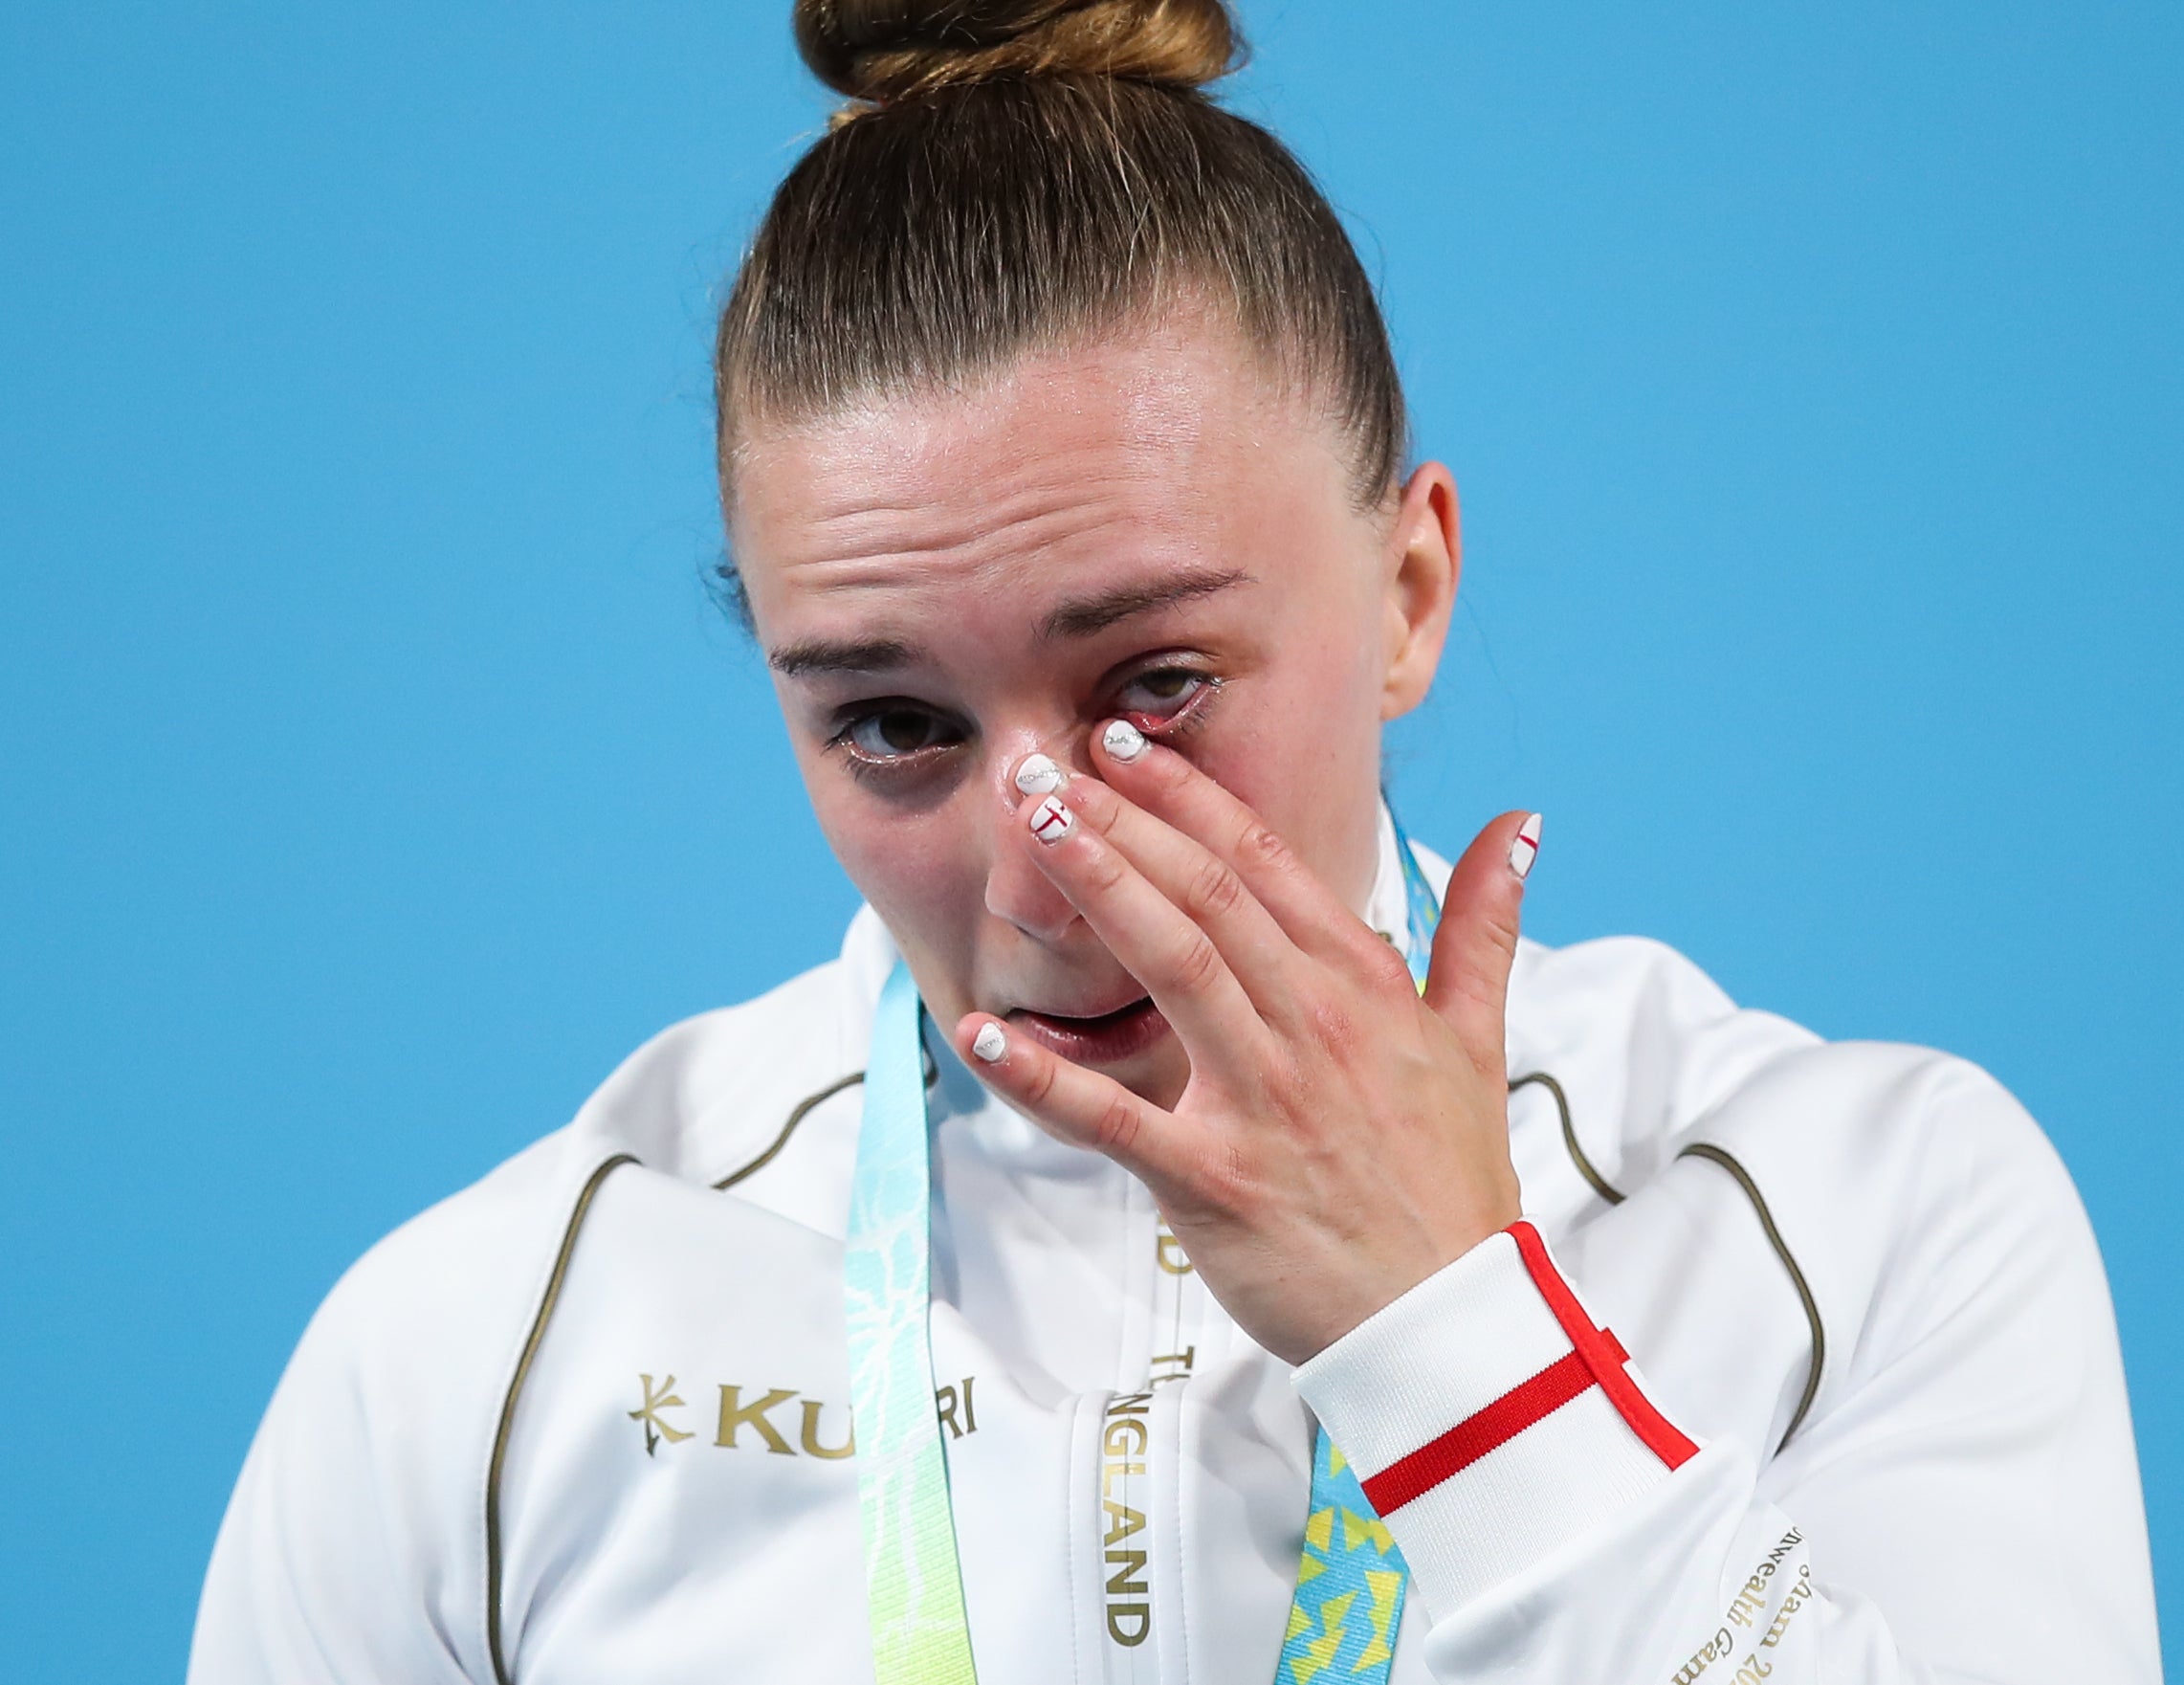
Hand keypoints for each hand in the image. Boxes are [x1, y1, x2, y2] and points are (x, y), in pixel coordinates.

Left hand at [951, 727, 1534, 1365]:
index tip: (1126, 743)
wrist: (1448, 1321)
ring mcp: (1263, 1100)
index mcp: (1362, 988)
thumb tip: (1521, 824)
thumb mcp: (1478, 1042)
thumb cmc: (1450, 1182)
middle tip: (1048, 765)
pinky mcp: (1214, 1181)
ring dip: (1100, 892)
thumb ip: (1483, 926)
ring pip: (1174, 970)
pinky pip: (1116, 1120)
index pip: (1266, 866)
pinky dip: (1046, 1080)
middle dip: (1126, 822)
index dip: (1192, 798)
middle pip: (1209, 897)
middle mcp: (1312, 1027)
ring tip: (1033, 834)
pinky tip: (982, 1037)